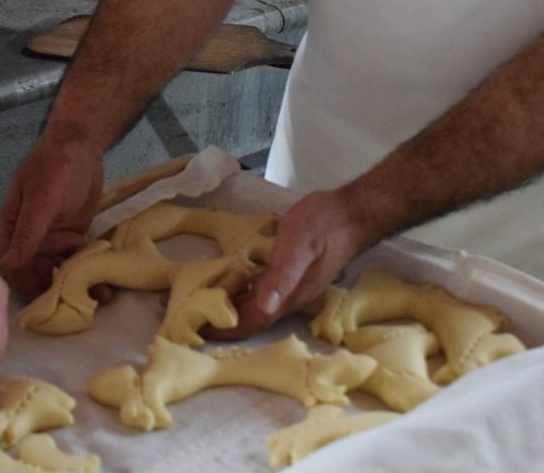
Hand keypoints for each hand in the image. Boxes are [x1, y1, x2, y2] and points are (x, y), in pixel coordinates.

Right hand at [0, 129, 103, 301]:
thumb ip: (28, 232)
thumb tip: (8, 264)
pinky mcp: (74, 235)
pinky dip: (91, 270)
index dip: (27, 287)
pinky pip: (80, 258)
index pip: (15, 265)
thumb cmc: (55, 166)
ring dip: (78, 283)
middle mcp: (31, 237)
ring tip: (100, 299)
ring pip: (62, 268)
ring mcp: (53, 237)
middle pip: (39, 272)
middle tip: (77, 310)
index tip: (44, 307)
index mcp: (13, 227)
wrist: (82, 145)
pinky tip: (106, 283)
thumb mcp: (42, 200)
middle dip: (57, 290)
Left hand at [211, 189, 369, 339]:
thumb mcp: (298, 245)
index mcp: (288, 296)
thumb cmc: (324, 225)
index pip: (251, 322)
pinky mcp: (292, 273)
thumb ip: (283, 275)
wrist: (353, 212)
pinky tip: (231, 281)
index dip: (225, 329)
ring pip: (255, 305)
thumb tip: (265, 306)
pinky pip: (261, 290)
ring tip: (202, 300)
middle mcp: (288, 297)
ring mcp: (291, 286)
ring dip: (230, 306)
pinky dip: (242, 290)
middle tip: (191, 315)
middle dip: (222, 321)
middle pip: (251, 318)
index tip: (197, 329)